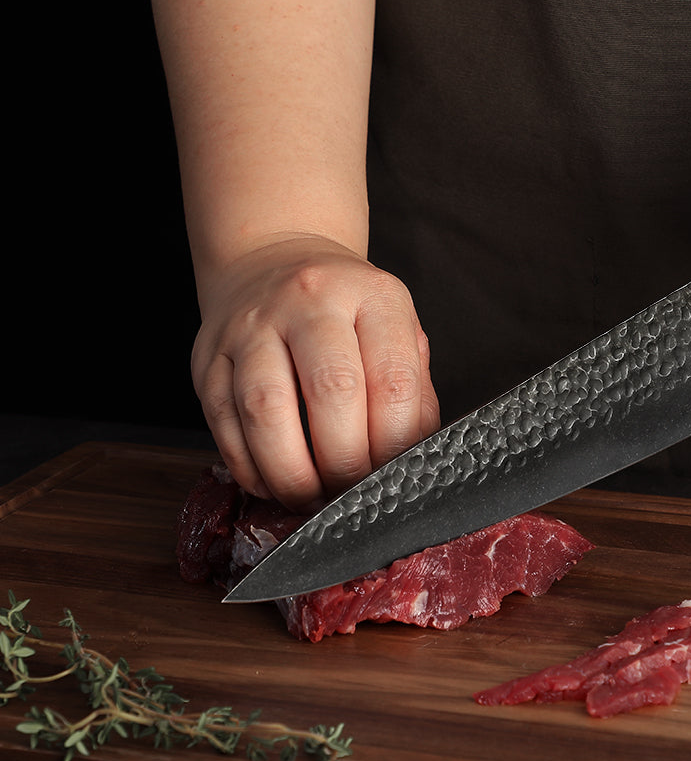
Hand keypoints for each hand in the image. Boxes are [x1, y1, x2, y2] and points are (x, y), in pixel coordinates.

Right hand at [191, 236, 440, 511]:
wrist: (272, 262)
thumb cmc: (346, 313)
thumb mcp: (395, 330)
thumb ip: (412, 391)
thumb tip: (411, 460)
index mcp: (371, 296)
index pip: (392, 379)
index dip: (393, 443)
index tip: (391, 477)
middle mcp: (309, 302)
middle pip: (330, 391)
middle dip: (345, 462)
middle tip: (351, 493)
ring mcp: (251, 326)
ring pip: (265, 409)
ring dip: (291, 472)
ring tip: (310, 499)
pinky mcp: (209, 356)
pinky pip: (223, 422)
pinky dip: (248, 467)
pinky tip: (271, 483)